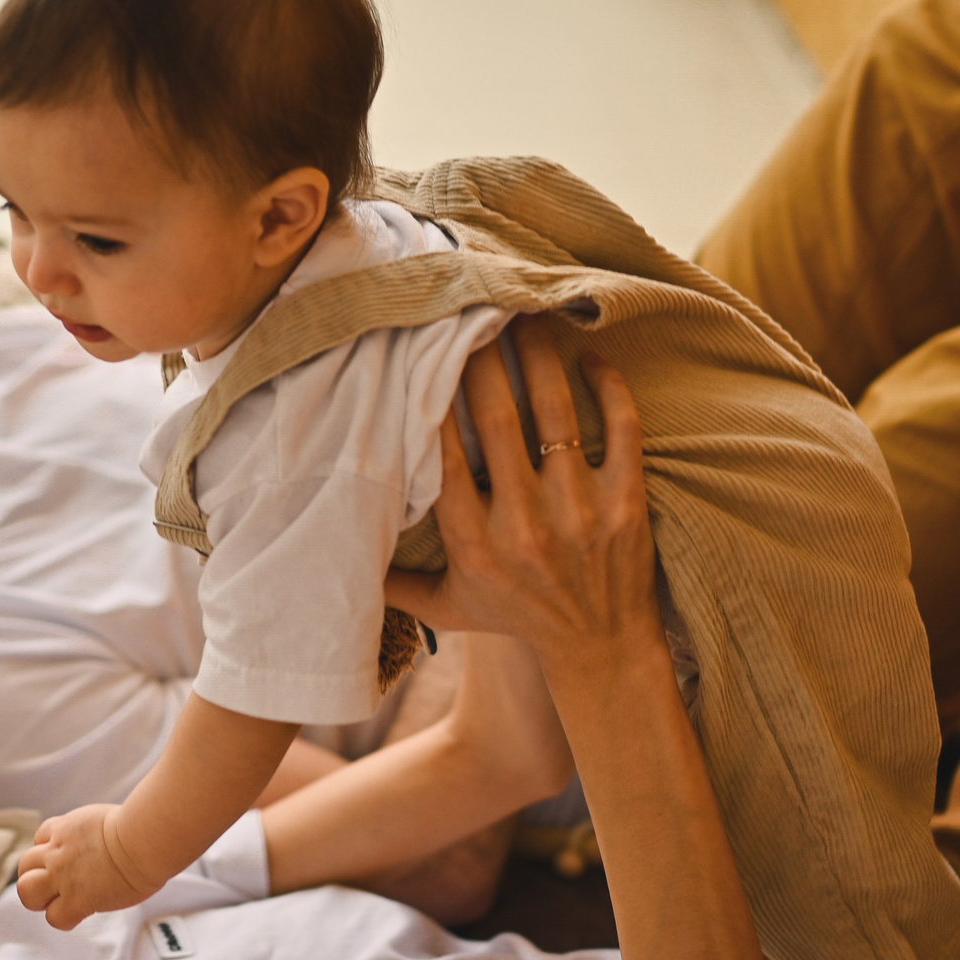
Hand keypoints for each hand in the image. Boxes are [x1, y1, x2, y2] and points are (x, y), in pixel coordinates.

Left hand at [15, 803, 160, 929]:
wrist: (143, 840)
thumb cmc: (140, 827)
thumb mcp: (108, 818)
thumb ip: (96, 831)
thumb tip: (110, 840)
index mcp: (67, 827)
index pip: (41, 838)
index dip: (50, 851)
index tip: (67, 858)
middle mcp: (58, 851)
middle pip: (24, 865)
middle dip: (36, 875)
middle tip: (57, 884)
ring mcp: (63, 876)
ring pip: (27, 891)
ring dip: (40, 899)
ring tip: (61, 901)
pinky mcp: (76, 899)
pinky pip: (54, 918)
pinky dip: (65, 918)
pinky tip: (81, 913)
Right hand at [385, 320, 660, 670]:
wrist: (602, 650)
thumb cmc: (518, 619)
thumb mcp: (447, 608)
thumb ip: (393, 582)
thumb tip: (331, 552)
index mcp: (474, 542)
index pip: (445, 453)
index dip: (434, 395)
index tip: (425, 350)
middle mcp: (525, 524)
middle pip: (497, 419)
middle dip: (482, 357)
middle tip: (473, 309)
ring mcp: (580, 511)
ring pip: (556, 412)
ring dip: (539, 355)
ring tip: (526, 314)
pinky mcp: (628, 502)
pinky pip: (621, 428)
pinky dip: (607, 386)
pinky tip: (590, 358)